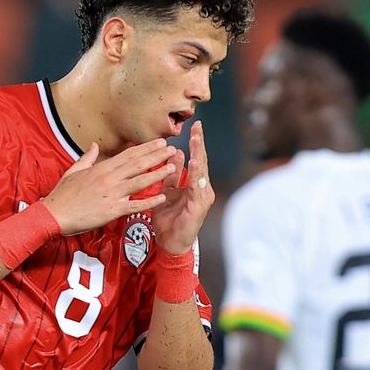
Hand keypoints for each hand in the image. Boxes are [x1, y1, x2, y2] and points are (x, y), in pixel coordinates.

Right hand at [42, 139, 177, 235]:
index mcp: (101, 168)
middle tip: (171, 148)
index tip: (158, 142)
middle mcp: (109, 178)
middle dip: (156, 155)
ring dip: (157, 174)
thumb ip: (87, 158)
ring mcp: (112, 194)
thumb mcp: (73, 171)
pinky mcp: (112, 210)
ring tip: (172, 167)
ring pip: (139, 181)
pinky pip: (135, 205)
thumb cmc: (63, 195)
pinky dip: (149, 202)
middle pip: (137, 164)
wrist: (54, 214)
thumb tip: (94, 146)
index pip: (128, 155)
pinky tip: (162, 198)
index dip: (145, 148)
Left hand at [153, 122, 215, 254]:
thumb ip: (172, 175)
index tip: (194, 127)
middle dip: (199, 144)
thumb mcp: (167, 191)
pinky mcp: (199, 206)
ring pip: (200, 171)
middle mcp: (201, 189)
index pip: (195, 160)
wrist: (170, 243)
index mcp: (194, 185)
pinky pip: (196, 187)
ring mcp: (202, 198)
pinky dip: (195, 173)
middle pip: (201, 162)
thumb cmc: (169, 220)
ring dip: (198, 154)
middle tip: (197, 127)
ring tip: (196, 140)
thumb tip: (176, 153)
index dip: (195, 143)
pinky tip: (193, 162)